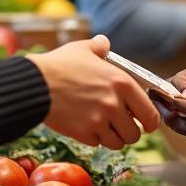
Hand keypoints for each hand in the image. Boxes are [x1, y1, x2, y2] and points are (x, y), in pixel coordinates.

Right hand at [27, 36, 160, 149]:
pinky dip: (94, 138)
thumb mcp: (82, 49)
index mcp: (122, 83)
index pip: (150, 115)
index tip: (144, 123)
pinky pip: (97, 143)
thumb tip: (104, 42)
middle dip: (128, 132)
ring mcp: (99, 121)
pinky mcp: (83, 133)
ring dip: (112, 137)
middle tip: (120, 125)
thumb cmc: (58, 65)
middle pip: (135, 135)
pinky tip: (85, 125)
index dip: (150, 122)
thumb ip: (99, 47)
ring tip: (103, 126)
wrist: (35, 84)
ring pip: (117, 143)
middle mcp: (114, 104)